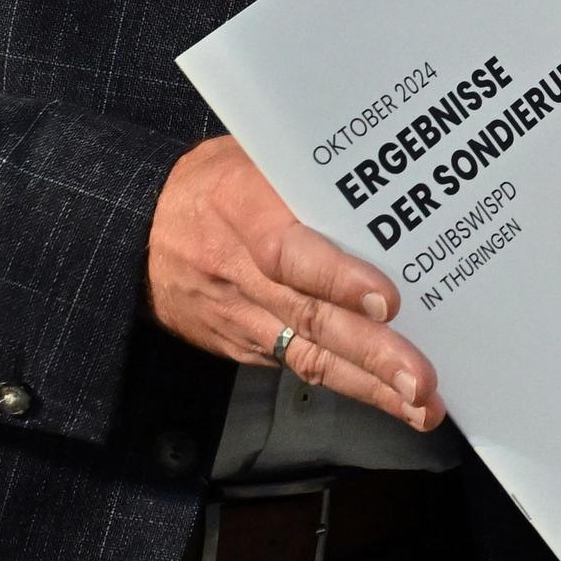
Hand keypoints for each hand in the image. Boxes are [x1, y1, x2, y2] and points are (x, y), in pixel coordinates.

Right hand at [147, 136, 441, 431]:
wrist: (138, 232)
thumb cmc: (218, 180)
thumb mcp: (251, 153)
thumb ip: (310, 169)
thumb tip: (391, 175)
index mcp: (238, 202)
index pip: (286, 250)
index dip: (336, 278)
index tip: (387, 301)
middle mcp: (234, 266)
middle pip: (307, 314)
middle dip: (371, 351)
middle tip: (421, 380)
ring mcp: (236, 313)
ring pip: (307, 353)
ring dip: (369, 385)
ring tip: (421, 407)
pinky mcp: (241, 343)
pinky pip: (298, 364)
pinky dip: (348, 385)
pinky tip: (392, 399)